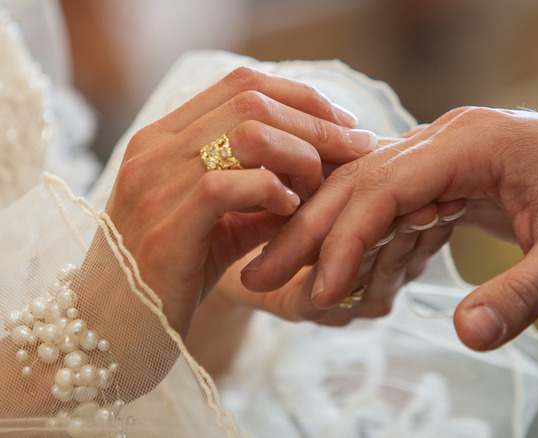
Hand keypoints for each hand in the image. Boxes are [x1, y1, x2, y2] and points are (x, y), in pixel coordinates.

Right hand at [105, 67, 374, 335]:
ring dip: (300, 155)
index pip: (241, 84)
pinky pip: (229, 186)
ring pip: (246, 135)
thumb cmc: (172, 276)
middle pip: (251, 101)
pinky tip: (290, 210)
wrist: (111, 333)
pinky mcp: (165, 228)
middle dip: (317, 123)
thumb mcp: (223, 224)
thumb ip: (263, 193)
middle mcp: (153, 150)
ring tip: (316, 186)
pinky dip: (273, 191)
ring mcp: (154, 185)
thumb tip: (323, 170)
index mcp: (164, 138)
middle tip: (357, 150)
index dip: (302, 97)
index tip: (343, 125)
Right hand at [241, 107, 537, 350]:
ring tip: (293, 284)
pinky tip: (356, 282)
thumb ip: (522, 295)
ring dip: (334, 242)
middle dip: (312, 233)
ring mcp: (455, 162)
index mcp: (476, 143)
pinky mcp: (462, 186)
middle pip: (364, 184)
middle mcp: (454, 143)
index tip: (315, 289)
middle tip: (260, 276)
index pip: (387, 185)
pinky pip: (404, 213)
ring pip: (375, 198)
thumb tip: (463, 336)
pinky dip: (376, 248)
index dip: (344, 238)